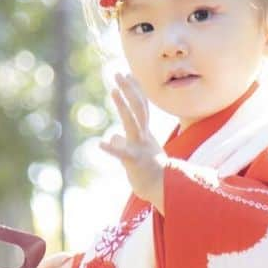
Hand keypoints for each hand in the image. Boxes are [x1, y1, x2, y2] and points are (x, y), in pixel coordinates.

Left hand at [101, 71, 166, 211]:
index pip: (142, 107)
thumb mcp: (137, 156)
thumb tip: (113, 137)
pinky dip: (112, 149)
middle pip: (139, 108)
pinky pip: (123, 154)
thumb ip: (124, 145)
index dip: (135, 89)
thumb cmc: (152, 176)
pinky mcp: (135, 162)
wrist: (165, 193)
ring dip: (124, 106)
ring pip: (133, 123)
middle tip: (118, 73)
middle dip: (129, 90)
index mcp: (145, 135)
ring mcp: (140, 148)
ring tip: (114, 91)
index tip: (128, 74)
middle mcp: (144, 137)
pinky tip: (101, 144)